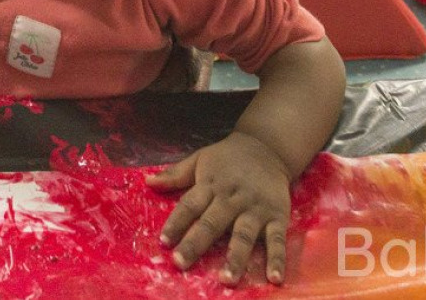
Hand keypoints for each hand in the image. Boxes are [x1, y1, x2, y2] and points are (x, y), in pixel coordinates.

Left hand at [146, 131, 291, 285]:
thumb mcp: (199, 159)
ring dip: (235, 258)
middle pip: (211, 224)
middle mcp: (232, 199)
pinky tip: (274, 278)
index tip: (164, 241)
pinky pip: (277, 239)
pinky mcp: (277, 216)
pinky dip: (276, 259)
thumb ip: (175, 174)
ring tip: (226, 278)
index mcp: (210, 185)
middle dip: (195, 244)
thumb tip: (147, 182)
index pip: (189, 206)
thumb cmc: (227, 158)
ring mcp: (255, 209)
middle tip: (181, 263)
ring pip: (243, 235)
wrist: (267, 147)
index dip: (176, 223)